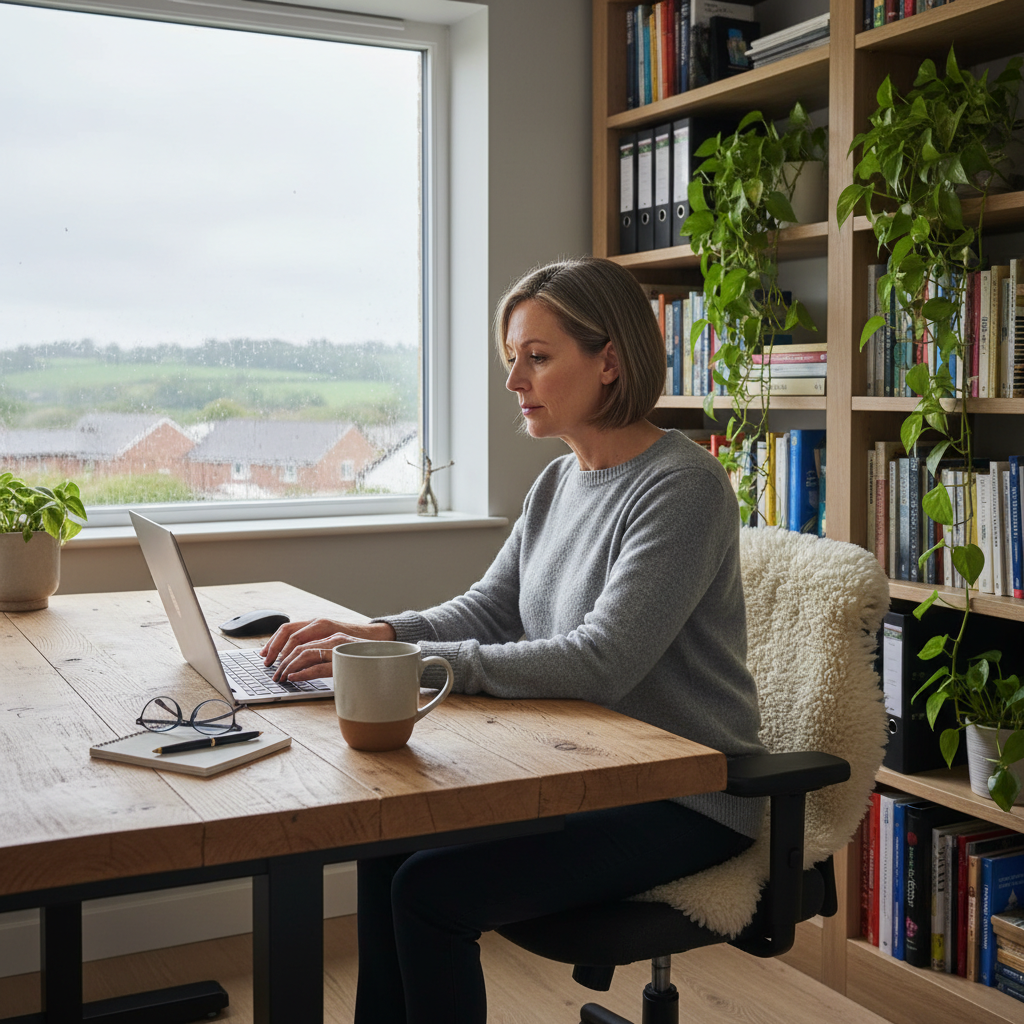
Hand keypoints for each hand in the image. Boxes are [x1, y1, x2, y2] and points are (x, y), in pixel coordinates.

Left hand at [260, 618, 395, 680]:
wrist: (385, 648)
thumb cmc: (357, 649)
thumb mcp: (333, 644)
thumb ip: (315, 648)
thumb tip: (290, 662)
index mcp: (321, 626)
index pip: (289, 630)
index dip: (273, 644)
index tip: (265, 657)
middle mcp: (327, 631)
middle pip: (293, 641)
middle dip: (278, 658)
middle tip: (273, 673)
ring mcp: (336, 642)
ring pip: (303, 651)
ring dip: (288, 666)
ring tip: (281, 677)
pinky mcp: (344, 656)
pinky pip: (318, 664)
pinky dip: (303, 672)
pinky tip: (294, 677)